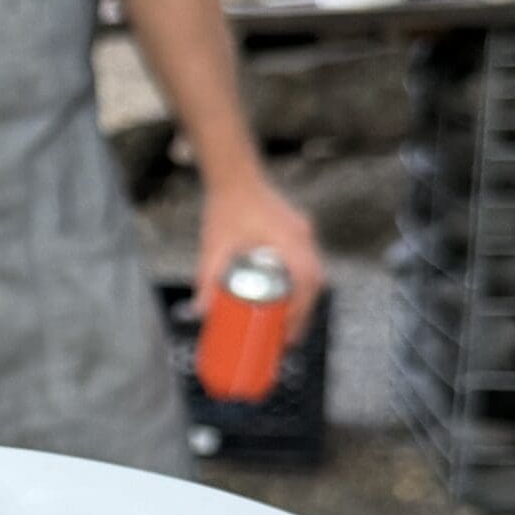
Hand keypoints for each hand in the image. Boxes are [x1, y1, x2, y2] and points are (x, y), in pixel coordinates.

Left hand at [194, 166, 325, 335]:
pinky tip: (288, 298)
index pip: (306, 283)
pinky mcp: (298, 231)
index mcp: (288, 241)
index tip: (288, 335)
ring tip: (288, 324)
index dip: (301, 313)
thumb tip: (200, 312)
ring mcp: (303, 232)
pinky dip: (301, 284)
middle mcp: (302, 237)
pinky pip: (308, 263)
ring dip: (304, 300)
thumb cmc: (226, 208)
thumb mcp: (215, 248)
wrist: (234, 176)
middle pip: (315, 284)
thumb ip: (207, 279)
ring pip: (314, 274)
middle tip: (287, 338)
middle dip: (304, 314)